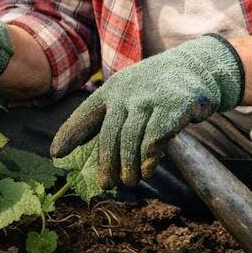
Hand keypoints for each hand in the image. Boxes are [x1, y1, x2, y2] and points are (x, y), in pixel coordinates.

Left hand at [50, 35, 243, 188]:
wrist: (195, 67)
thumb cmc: (155, 88)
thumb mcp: (127, 95)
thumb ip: (103, 117)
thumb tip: (64, 147)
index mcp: (113, 89)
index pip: (86, 112)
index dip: (70, 133)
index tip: (56, 154)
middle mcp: (128, 92)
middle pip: (110, 134)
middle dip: (106, 163)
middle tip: (107, 184)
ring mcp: (150, 98)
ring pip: (131, 139)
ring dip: (129, 165)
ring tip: (130, 181)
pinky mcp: (173, 106)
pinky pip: (156, 136)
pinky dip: (150, 156)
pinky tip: (149, 167)